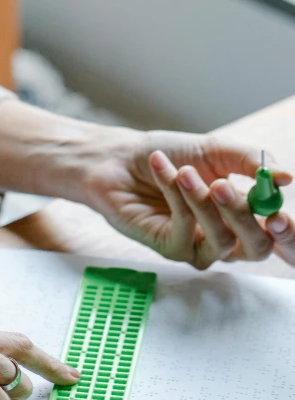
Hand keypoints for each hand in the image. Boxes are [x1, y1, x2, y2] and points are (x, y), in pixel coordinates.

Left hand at [83, 128, 293, 269]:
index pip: (277, 232)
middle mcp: (225, 234)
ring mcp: (198, 246)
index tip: (278, 211)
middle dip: (244, 217)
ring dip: (202, 201)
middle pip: (256, 248)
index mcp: (243, 212)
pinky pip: (185, 229)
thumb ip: (251, 162)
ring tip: (184, 170)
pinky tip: (163, 169)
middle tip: (225, 186)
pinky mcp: (171, 249)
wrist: (121, 158)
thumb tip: (286, 177)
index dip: (285, 228)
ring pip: (221, 240)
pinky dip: (176, 196)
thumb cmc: (169, 155)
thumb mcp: (215, 150)